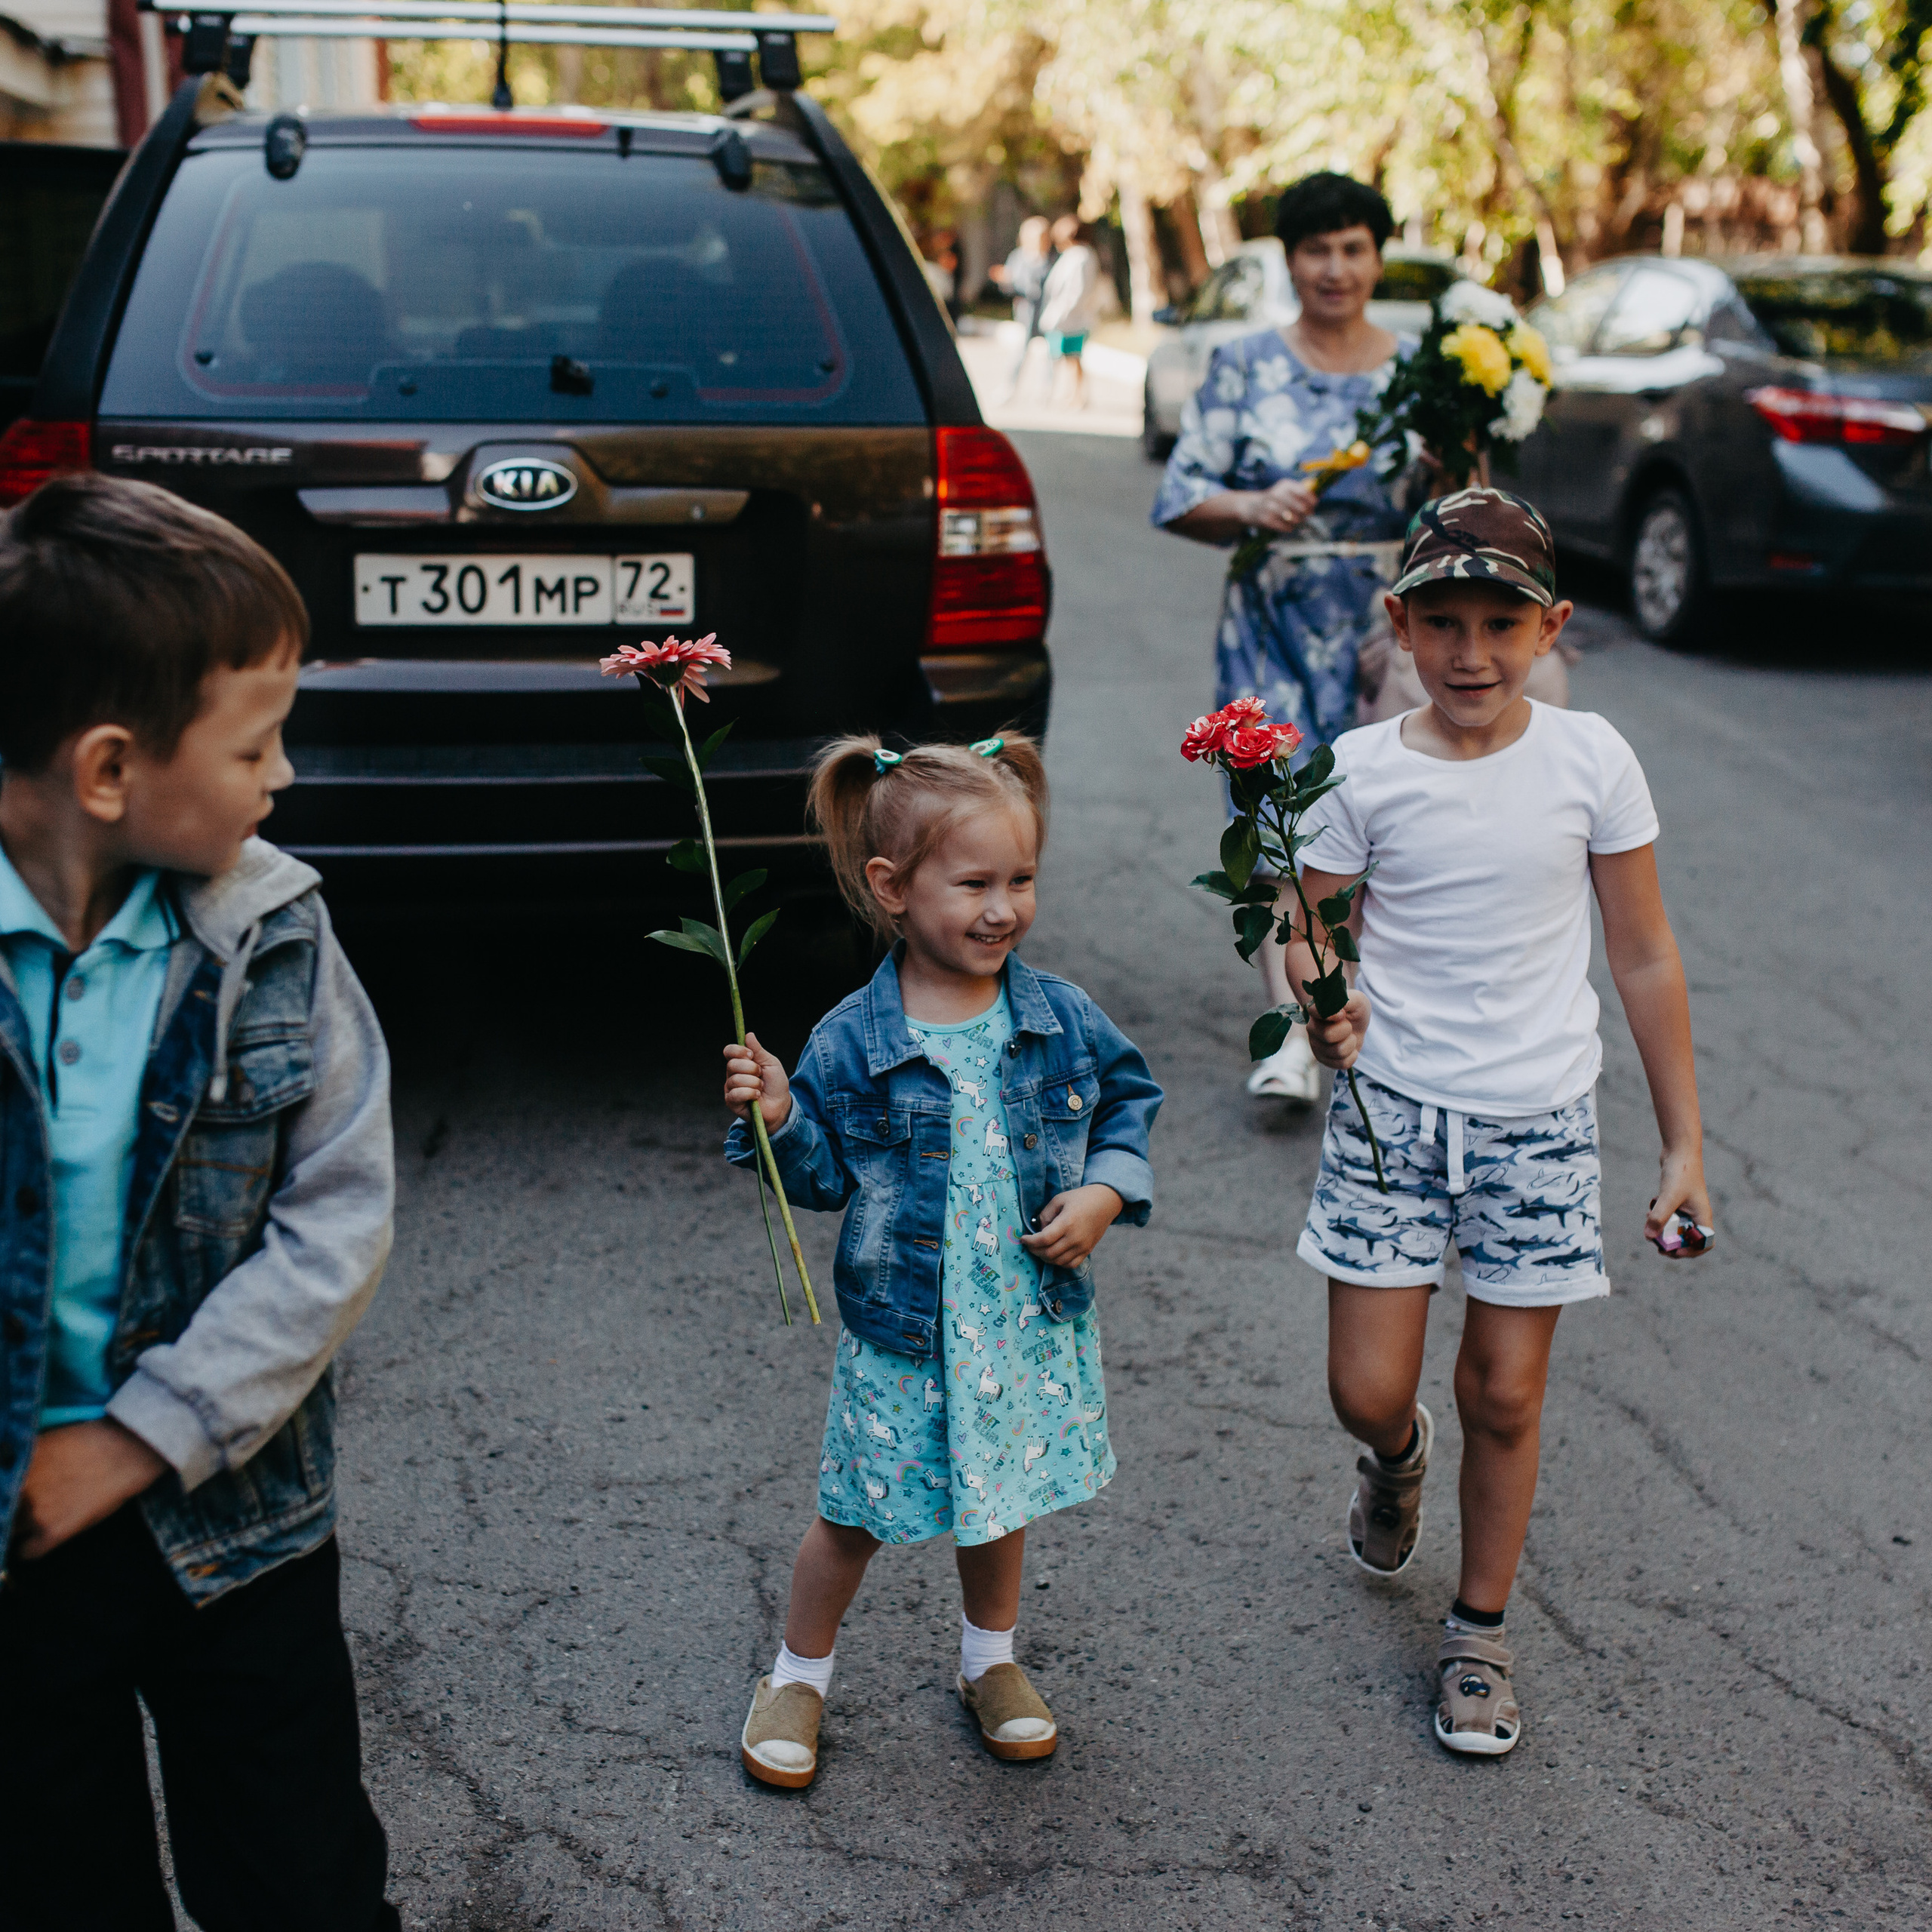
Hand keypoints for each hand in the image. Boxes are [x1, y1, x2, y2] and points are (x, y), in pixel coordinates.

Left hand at [10, 1419, 166, 1561]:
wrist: (128, 1451)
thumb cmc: (93, 1438)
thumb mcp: (46, 1440)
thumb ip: (21, 1458)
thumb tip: (8, 1469)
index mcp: (16, 1465)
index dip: (4, 1491)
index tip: (9, 1495)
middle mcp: (18, 1489)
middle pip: (1, 1508)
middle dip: (7, 1509)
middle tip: (22, 1508)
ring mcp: (34, 1512)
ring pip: (7, 1531)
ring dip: (14, 1528)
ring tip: (28, 1524)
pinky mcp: (53, 1532)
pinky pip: (25, 1553)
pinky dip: (28, 1549)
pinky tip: (37, 1540)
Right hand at [722, 1032, 791, 1131]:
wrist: (780, 1105)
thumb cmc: (776, 1084)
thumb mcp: (771, 1063)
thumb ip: (759, 1050)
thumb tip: (749, 1035)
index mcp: (741, 1062)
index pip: (729, 1051)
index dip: (738, 1051)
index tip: (751, 1055)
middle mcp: (733, 1074)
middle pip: (732, 1064)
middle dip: (751, 1069)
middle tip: (761, 1075)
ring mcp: (731, 1088)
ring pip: (736, 1079)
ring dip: (754, 1083)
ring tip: (761, 1088)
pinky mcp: (732, 1102)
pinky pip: (736, 1093)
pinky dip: (750, 1093)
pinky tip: (757, 1096)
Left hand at [1019, 1184, 1122, 1268]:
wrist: (1105, 1202)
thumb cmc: (1080, 1198)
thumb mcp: (1059, 1199)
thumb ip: (1045, 1215)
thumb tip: (1038, 1230)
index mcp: (1067, 1222)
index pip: (1044, 1239)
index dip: (1030, 1242)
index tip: (1023, 1238)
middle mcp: (1075, 1238)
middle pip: (1049, 1253)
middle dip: (1034, 1251)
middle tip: (1029, 1245)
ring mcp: (1082, 1246)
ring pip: (1058, 1262)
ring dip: (1045, 1258)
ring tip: (1039, 1249)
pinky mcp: (1087, 1250)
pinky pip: (1070, 1264)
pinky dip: (1059, 1263)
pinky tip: (1053, 1255)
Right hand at [1241, 478, 1317, 534]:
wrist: (1250, 507)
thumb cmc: (1274, 499)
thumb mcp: (1285, 490)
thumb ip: (1300, 492)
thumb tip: (1316, 499)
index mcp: (1284, 485)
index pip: (1304, 492)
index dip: (1311, 500)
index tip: (1314, 505)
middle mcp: (1277, 494)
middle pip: (1300, 507)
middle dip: (1306, 513)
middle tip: (1306, 515)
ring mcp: (1270, 507)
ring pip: (1293, 518)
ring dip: (1298, 521)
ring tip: (1296, 520)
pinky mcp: (1265, 519)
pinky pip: (1284, 527)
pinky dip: (1289, 528)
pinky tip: (1288, 526)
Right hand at [1304, 991, 1369, 1070]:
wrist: (1356, 1023)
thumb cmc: (1354, 1009)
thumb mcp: (1357, 1000)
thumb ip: (1347, 1001)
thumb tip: (1338, 1012)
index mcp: (1316, 1010)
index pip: (1314, 1012)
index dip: (1332, 1015)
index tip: (1342, 1014)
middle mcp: (1312, 1028)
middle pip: (1328, 1035)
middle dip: (1346, 1030)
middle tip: (1348, 1025)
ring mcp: (1316, 1045)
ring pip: (1337, 1051)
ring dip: (1351, 1043)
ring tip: (1349, 1036)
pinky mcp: (1323, 1059)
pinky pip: (1342, 1064)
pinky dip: (1352, 1056)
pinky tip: (1350, 1048)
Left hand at [1645, 1147, 1711, 1249]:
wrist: (1679, 1149)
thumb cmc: (1680, 1172)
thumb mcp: (1669, 1196)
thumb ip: (1659, 1217)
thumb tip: (1649, 1237)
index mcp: (1702, 1216)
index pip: (1705, 1242)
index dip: (1691, 1251)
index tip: (1674, 1251)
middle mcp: (1697, 1213)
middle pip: (1688, 1238)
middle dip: (1672, 1243)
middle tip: (1656, 1244)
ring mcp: (1687, 1207)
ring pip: (1676, 1228)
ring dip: (1663, 1231)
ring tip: (1650, 1228)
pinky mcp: (1676, 1200)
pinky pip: (1669, 1216)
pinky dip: (1659, 1218)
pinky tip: (1648, 1212)